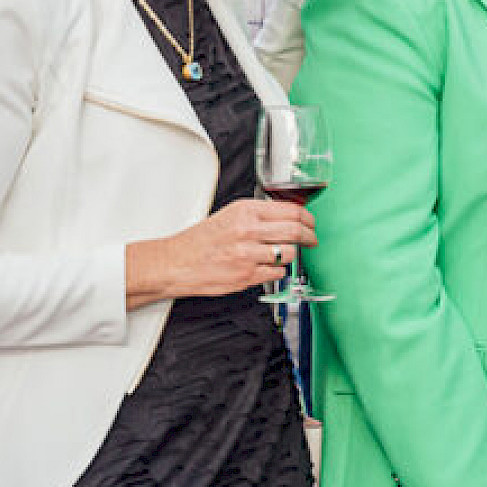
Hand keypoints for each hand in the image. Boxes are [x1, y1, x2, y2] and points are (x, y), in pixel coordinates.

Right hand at [125, 199, 315, 305]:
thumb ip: (258, 215)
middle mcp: (248, 231)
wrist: (175, 263)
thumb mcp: (229, 215)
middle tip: (311, 240)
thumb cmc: (200, 241)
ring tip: (282, 254)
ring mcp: (248, 255)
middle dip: (309, 237)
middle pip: (296, 231)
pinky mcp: (247, 276)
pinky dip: (277, 271)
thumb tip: (288, 217)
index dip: (308, 219)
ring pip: (289, 253)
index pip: (292, 211)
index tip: (311, 224)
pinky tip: (267, 267)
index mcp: (245, 211)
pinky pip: (277, 273)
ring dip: (291, 255)